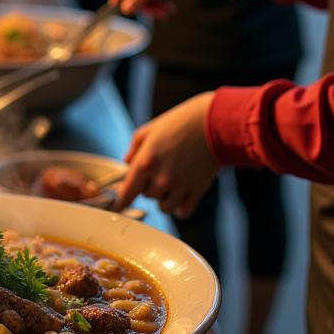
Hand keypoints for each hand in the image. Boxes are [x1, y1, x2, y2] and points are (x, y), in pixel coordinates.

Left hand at [116, 92, 219, 216]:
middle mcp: (161, 179)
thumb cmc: (180, 122)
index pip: (126, 193)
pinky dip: (180, 207)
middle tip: (160, 169)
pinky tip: (181, 197)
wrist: (214, 122)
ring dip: (164, 197)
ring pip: (164, 206)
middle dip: (149, 185)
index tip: (118, 206)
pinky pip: (183, 211)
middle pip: (146, 196)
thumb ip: (134, 149)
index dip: (121, 201)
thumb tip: (127, 163)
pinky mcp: (197, 191)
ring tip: (172, 182)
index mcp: (145, 162)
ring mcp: (180, 187)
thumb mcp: (150, 129)